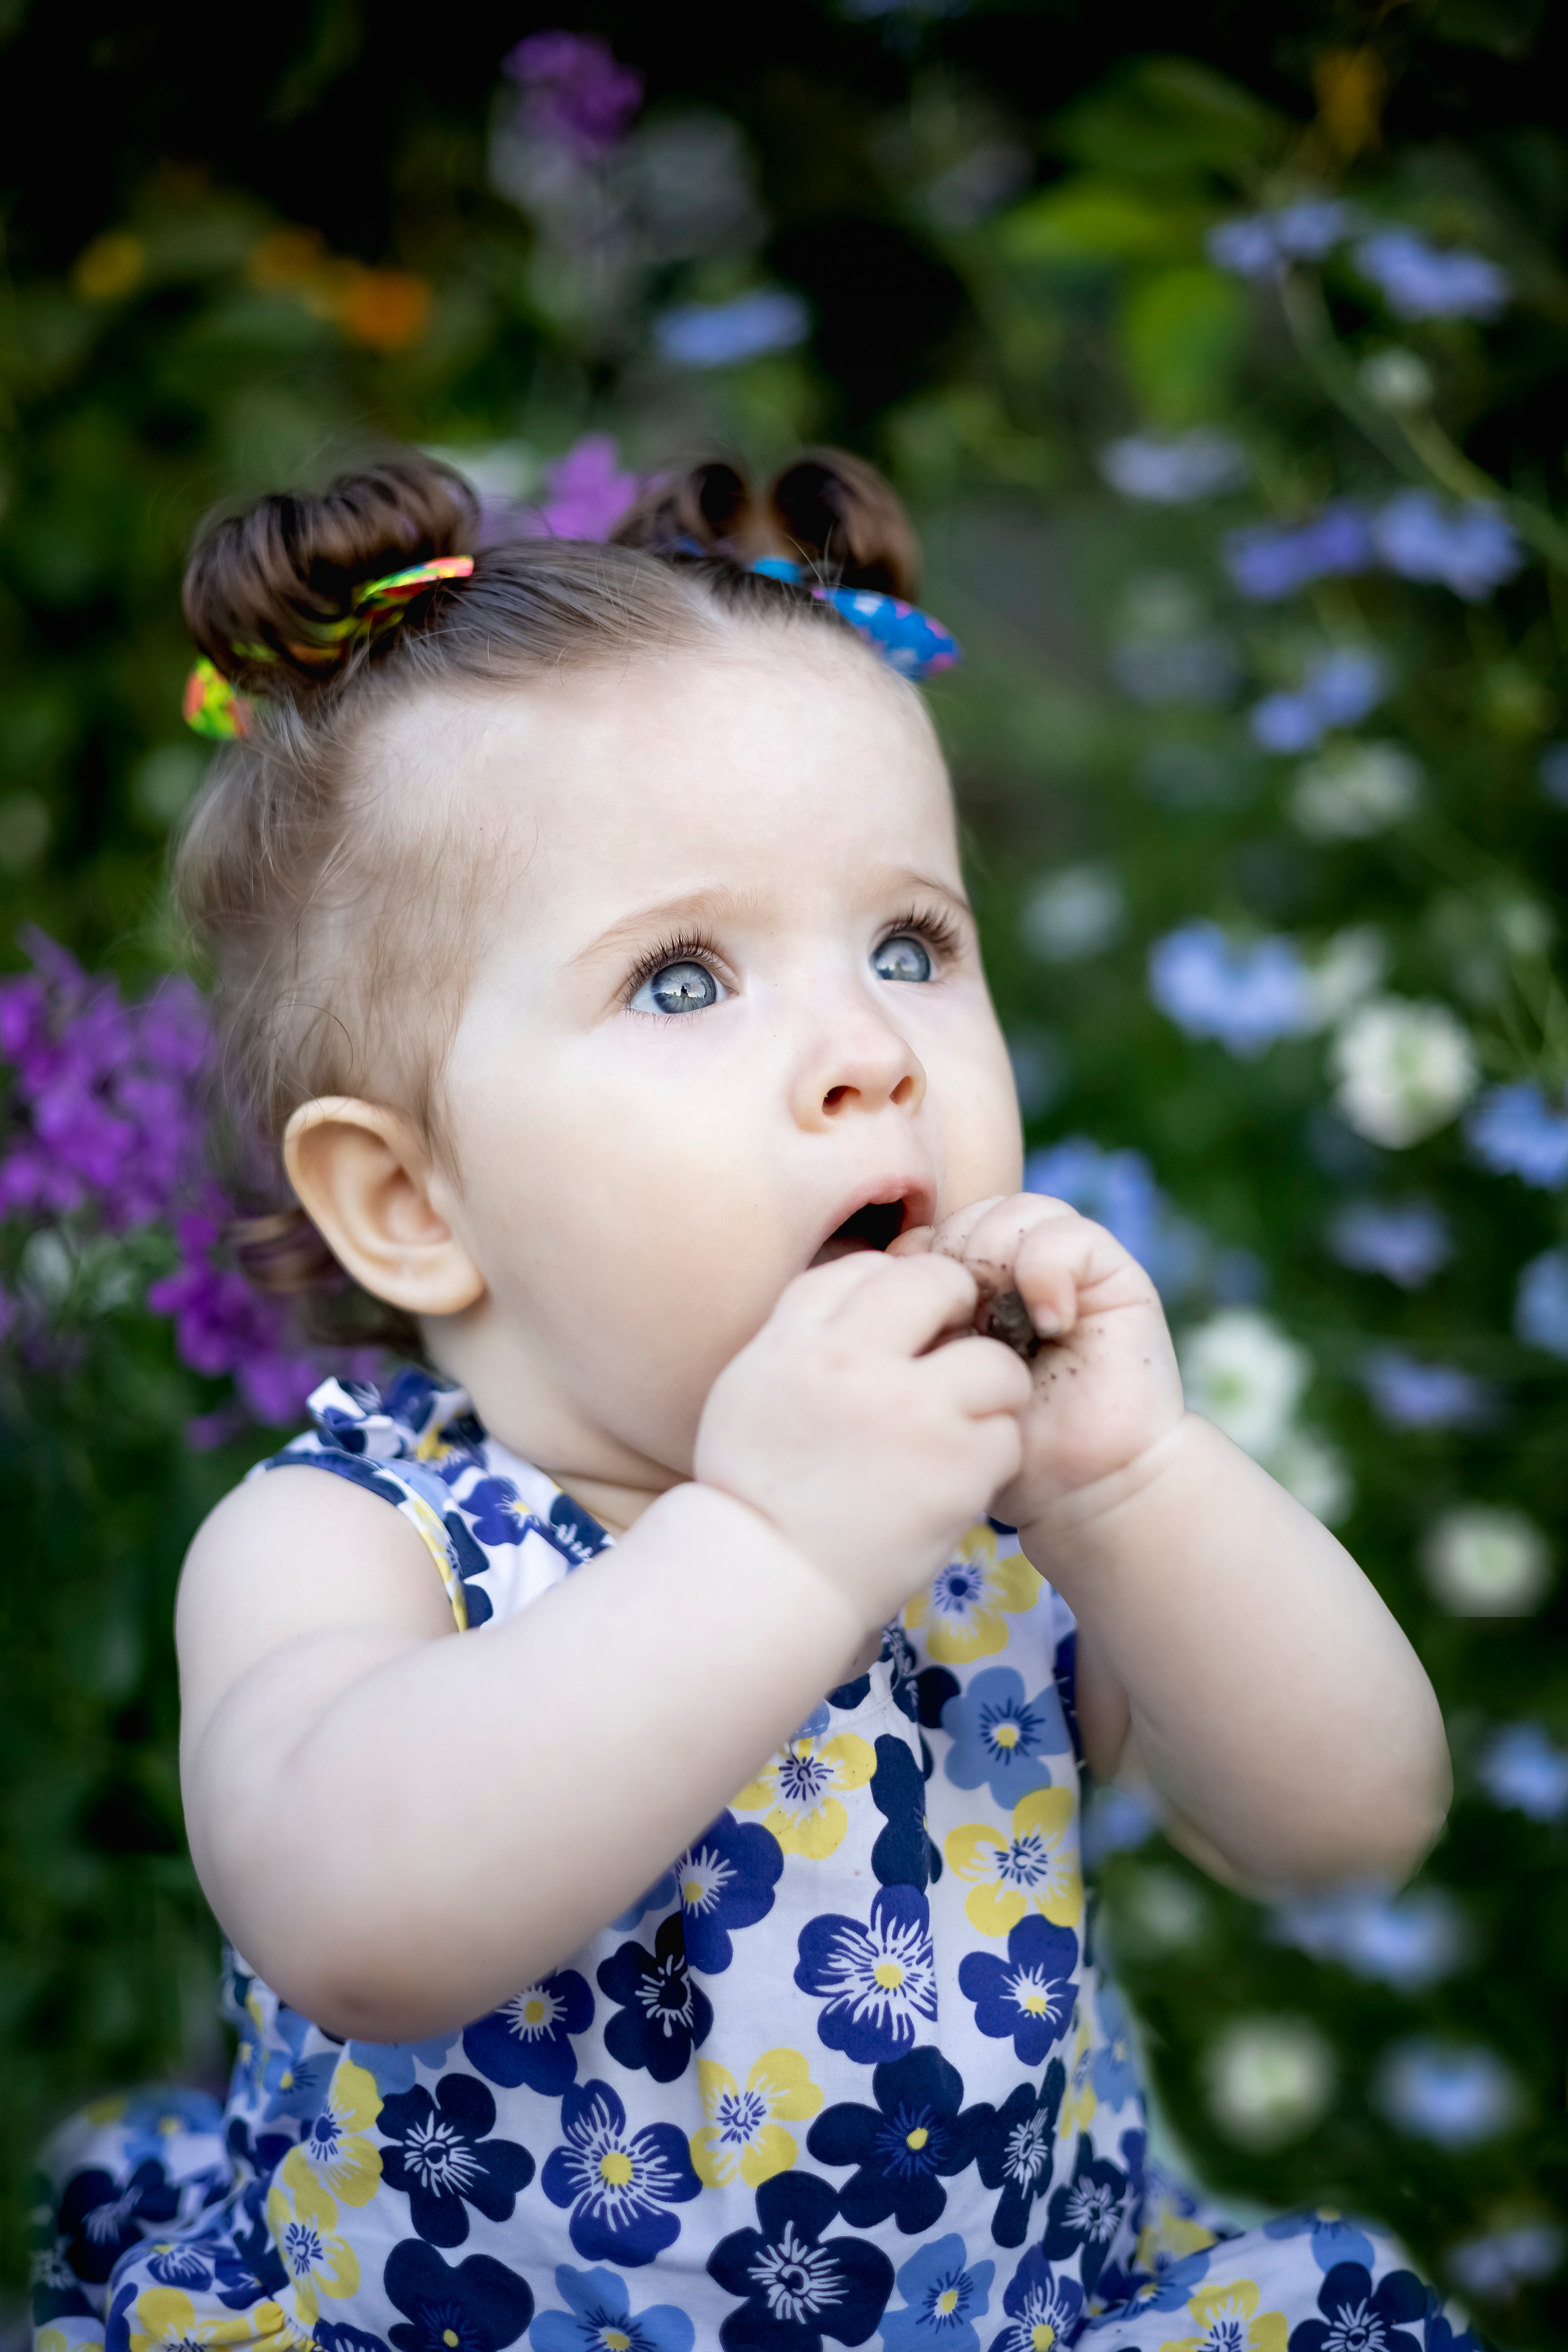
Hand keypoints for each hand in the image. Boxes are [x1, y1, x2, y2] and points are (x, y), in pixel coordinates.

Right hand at [695, 1250, 1030, 1631]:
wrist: (769, 1581)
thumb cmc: (754, 1491)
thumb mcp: (750, 1387)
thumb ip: (801, 1334)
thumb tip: (862, 1293)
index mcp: (799, 1338)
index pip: (867, 1269)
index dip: (898, 1289)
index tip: (906, 1325)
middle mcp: (856, 1360)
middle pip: (939, 1284)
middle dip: (960, 1308)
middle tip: (956, 1353)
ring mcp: (914, 1412)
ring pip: (995, 1363)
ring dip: (989, 1391)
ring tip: (963, 1428)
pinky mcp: (958, 1466)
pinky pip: (1007, 1436)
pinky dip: (991, 1456)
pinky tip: (957, 1479)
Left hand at [890, 1194, 1183, 1533]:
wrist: (1082, 1486)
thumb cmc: (1002, 1445)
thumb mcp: (938, 1383)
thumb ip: (914, 1325)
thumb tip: (885, 1267)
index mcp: (965, 1291)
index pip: (923, 1237)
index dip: (913, 1272)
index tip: (917, 1330)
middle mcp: (1012, 1270)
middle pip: (964, 1217)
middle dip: (952, 1265)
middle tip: (961, 1329)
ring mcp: (1063, 1267)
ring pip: (1013, 1212)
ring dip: (996, 1263)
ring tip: (1000, 1324)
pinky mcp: (1112, 1276)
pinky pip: (1069, 1235)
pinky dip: (1049, 1270)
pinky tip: (1048, 1324)